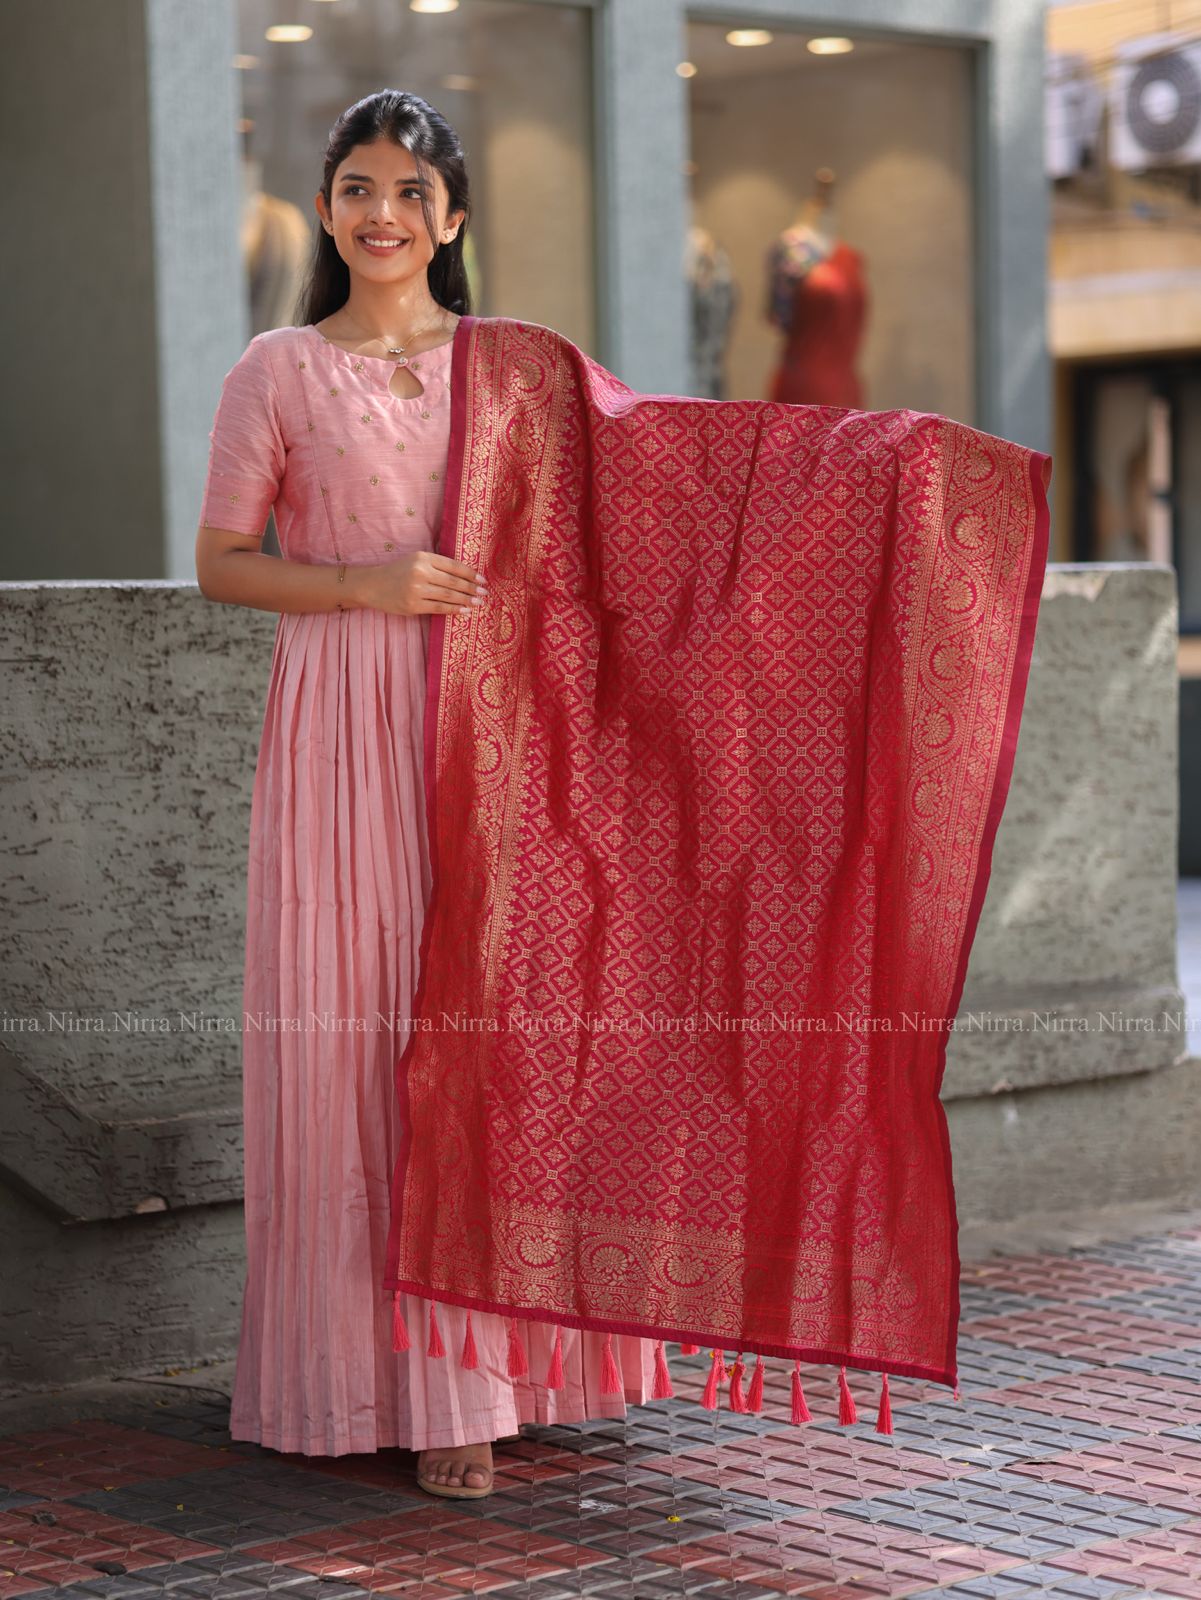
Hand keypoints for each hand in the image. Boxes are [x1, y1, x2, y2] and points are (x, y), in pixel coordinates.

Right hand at [355, 550, 487, 616]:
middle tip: (485, 593)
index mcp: (423, 557)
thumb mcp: (415, 561)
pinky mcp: (413, 605)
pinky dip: (453, 609)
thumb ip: (436, 565)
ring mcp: (417, 589)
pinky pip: (439, 608)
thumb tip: (464, 575)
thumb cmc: (397, 572)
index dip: (470, 573)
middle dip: (472, 588)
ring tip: (478, 603)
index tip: (482, 580)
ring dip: (466, 600)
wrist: (372, 585)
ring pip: (448, 595)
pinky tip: (465, 610)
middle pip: (453, 581)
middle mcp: (421, 572)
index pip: (453, 566)